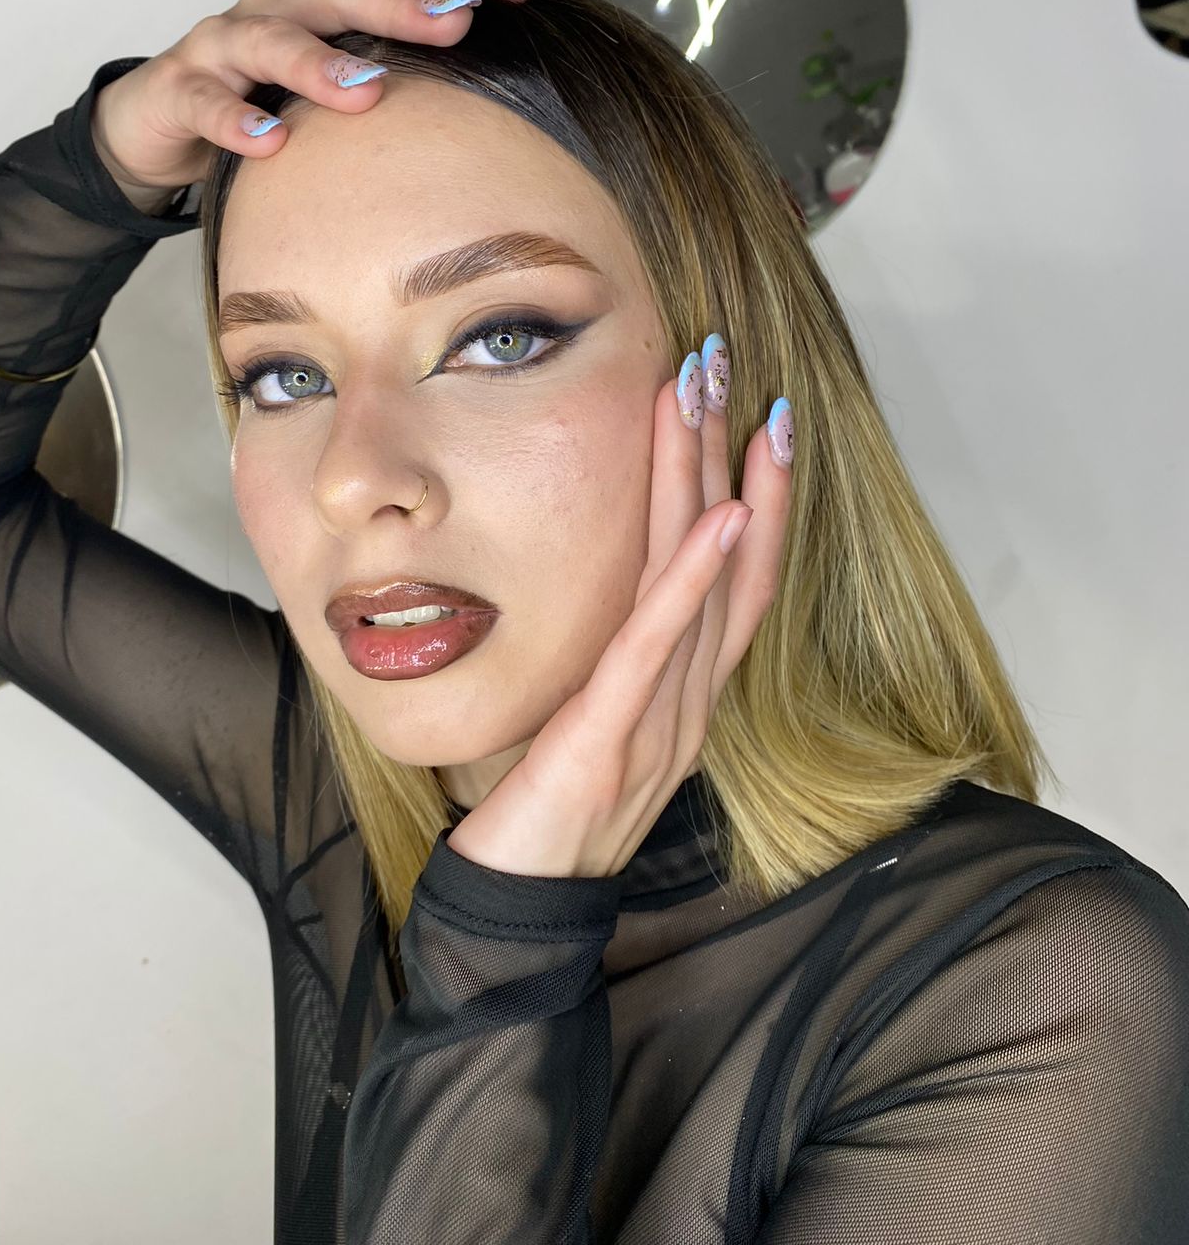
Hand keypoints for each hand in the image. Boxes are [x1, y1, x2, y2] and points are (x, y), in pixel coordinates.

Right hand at [88, 0, 550, 193]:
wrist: (158, 125)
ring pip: (271, 38)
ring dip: (319, 63)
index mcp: (329, 11)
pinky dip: (234, 119)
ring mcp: (224, 43)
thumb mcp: (339, 103)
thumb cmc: (267, 107)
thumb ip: (404, 100)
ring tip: (366, 92)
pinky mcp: (176, 87)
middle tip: (457, 25)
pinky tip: (268, 141)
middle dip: (402, 7)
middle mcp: (281, 11)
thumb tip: (507, 124)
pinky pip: (205, 100)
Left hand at [446, 354, 793, 878]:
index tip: (759, 419)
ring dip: (715, 484)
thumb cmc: (544, 811)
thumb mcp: (592, 720)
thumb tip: (614, 600)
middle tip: (730, 369)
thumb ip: (618, 664)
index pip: (737, 582)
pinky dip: (696, 578)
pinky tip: (720, 517)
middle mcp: (691, 698)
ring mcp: (665, 718)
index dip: (760, 499)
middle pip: (732, 563)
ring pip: (706, 583)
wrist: (519, 910)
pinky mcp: (617, 734)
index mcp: (685, 693)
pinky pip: (663, 646)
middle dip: (734, 460)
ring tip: (717, 400)